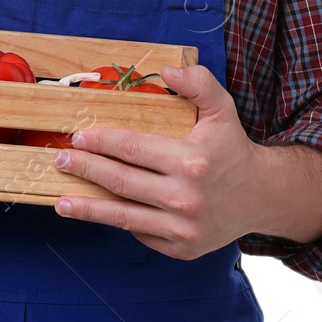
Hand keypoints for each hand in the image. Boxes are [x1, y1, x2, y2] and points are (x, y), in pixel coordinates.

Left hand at [50, 64, 321, 259]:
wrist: (261, 197)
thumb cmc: (232, 148)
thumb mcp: (222, 108)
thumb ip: (198, 83)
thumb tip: (168, 73)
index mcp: (192, 161)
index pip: (133, 149)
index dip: (102, 143)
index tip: (78, 137)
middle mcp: (186, 198)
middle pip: (122, 182)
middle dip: (86, 170)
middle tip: (60, 160)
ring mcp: (183, 228)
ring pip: (124, 216)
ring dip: (89, 209)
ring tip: (62, 202)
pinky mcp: (181, 249)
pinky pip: (141, 233)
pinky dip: (119, 222)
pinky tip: (100, 212)